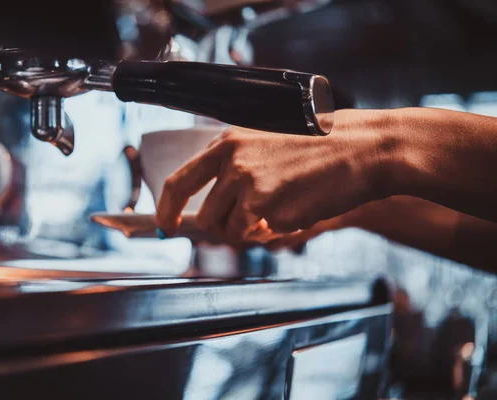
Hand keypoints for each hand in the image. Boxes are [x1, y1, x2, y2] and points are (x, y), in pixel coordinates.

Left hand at [155, 109, 395, 242]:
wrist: (365, 149)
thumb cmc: (322, 143)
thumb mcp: (267, 139)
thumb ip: (236, 166)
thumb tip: (211, 203)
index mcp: (228, 142)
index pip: (179, 182)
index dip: (167, 208)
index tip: (166, 224)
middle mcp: (233, 163)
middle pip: (206, 216)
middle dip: (222, 228)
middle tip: (248, 222)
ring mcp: (250, 187)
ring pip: (231, 231)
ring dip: (249, 230)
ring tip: (279, 209)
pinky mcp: (270, 209)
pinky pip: (260, 235)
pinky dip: (274, 232)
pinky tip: (297, 207)